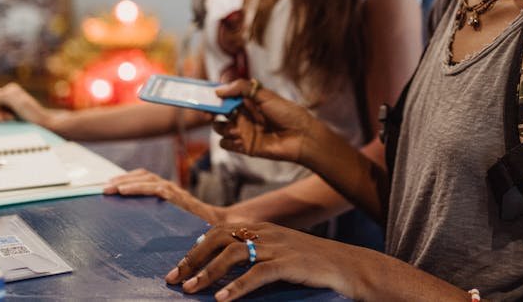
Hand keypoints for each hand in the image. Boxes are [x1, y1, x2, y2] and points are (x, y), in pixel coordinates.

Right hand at [0, 82, 49, 124]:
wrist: (43, 122)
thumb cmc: (33, 114)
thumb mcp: (18, 103)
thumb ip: (3, 96)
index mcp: (9, 89)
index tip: (1, 119)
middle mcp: (8, 93)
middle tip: (9, 120)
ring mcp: (8, 101)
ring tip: (11, 120)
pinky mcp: (9, 109)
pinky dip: (2, 119)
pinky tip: (11, 120)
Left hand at [103, 168, 223, 223]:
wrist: (221, 229)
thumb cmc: (196, 228)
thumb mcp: (173, 221)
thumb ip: (158, 217)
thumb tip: (134, 225)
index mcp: (168, 192)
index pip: (145, 178)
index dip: (127, 179)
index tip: (109, 186)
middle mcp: (171, 188)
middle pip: (144, 175)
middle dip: (122, 179)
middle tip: (104, 188)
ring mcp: (175, 192)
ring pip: (148, 179)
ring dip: (126, 182)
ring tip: (111, 189)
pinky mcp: (179, 198)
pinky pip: (156, 189)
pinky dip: (138, 188)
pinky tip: (125, 192)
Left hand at [165, 222, 354, 300]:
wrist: (349, 266)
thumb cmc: (312, 264)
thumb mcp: (280, 253)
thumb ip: (254, 256)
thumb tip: (222, 270)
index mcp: (261, 228)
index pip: (218, 232)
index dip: (195, 249)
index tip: (178, 268)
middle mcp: (265, 232)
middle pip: (219, 239)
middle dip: (193, 259)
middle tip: (174, 280)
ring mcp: (278, 246)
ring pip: (232, 254)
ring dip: (207, 273)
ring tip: (190, 290)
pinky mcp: (290, 263)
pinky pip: (257, 273)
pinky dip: (236, 287)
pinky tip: (221, 299)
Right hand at [214, 79, 316, 163]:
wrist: (301, 137)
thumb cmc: (287, 113)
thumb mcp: (265, 95)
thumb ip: (241, 88)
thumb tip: (218, 90)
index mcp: (248, 101)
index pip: (225, 97)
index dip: (215, 97)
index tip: (207, 97)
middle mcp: (244, 115)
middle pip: (218, 113)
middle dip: (211, 112)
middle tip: (210, 114)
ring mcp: (244, 131)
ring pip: (220, 128)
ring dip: (223, 127)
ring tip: (237, 128)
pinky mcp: (245, 147)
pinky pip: (225, 144)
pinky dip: (227, 141)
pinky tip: (238, 138)